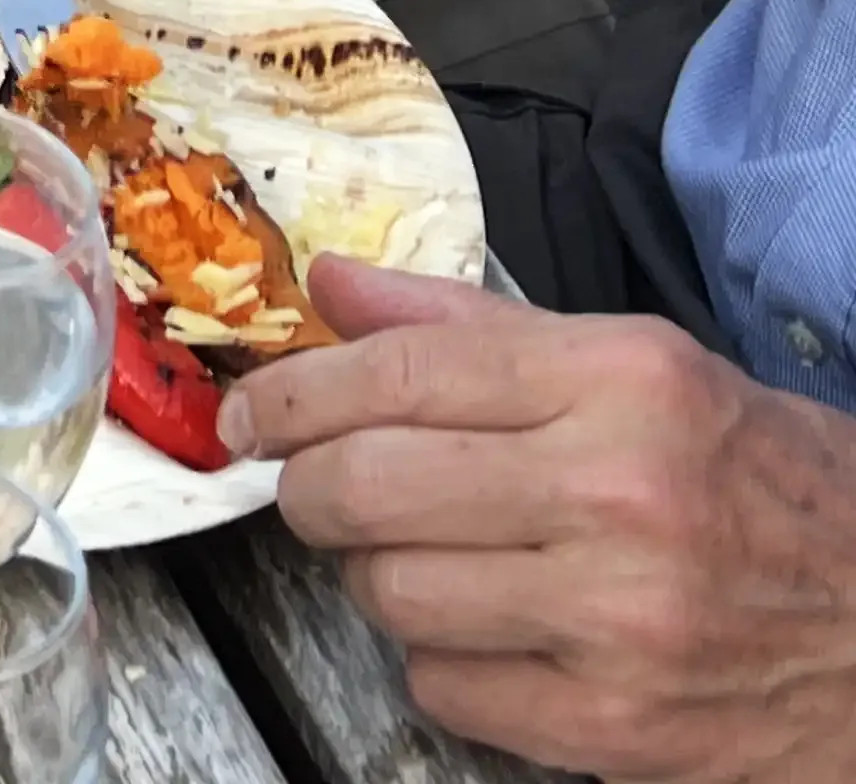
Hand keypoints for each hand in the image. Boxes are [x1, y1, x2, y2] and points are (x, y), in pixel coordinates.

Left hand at [235, 264, 855, 776]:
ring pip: (391, 591)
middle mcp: (617, 494)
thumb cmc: (769, 486)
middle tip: (311, 481)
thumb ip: (471, 322)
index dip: (295, 390)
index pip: (399, 371)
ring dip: (374, 573)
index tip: (253, 411)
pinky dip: (438, 660)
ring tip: (417, 552)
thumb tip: (332, 289)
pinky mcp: (615, 733)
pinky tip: (486, 628)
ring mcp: (617, 623)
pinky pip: (444, 689)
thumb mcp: (641, 364)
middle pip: (370, 481)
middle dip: (309, 482)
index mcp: (622, 381)